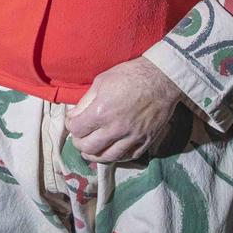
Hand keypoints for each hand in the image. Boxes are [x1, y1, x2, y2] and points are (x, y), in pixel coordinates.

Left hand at [67, 57, 184, 164]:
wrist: (161, 79)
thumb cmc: (130, 75)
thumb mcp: (101, 81)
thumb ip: (85, 101)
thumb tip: (73, 115)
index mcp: (101, 111)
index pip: (76, 129)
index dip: (70, 125)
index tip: (73, 121)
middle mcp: (115, 128)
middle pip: (88, 147)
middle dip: (79, 143)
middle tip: (79, 136)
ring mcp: (131, 137)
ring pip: (106, 157)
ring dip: (94, 155)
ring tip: (91, 149)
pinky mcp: (145, 141)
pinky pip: (127, 157)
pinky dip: (115, 157)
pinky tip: (110, 151)